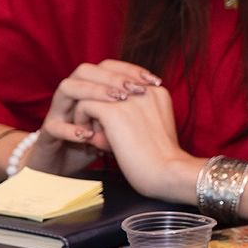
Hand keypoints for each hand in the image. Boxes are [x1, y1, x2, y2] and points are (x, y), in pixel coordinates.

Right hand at [28, 59, 158, 175]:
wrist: (64, 166)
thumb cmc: (95, 141)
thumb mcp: (118, 122)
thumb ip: (130, 106)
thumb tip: (156, 90)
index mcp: (89, 89)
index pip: (107, 67)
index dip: (129, 69)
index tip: (152, 79)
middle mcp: (72, 95)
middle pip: (85, 71)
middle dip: (110, 77)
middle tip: (133, 89)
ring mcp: (57, 112)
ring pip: (66, 88)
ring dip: (91, 93)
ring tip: (114, 104)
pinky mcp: (48, 134)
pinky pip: (54, 126)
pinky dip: (72, 129)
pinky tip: (89, 135)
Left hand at [72, 80, 200, 201]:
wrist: (166, 172)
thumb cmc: (161, 159)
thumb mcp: (153, 127)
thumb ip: (136, 115)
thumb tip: (105, 115)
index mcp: (156, 92)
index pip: (124, 76)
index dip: (110, 94)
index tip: (108, 118)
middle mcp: (143, 89)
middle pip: (107, 78)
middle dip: (97, 98)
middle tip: (93, 122)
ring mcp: (128, 99)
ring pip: (92, 91)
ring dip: (87, 110)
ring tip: (88, 131)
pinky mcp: (112, 111)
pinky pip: (83, 106)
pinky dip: (80, 121)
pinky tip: (87, 137)